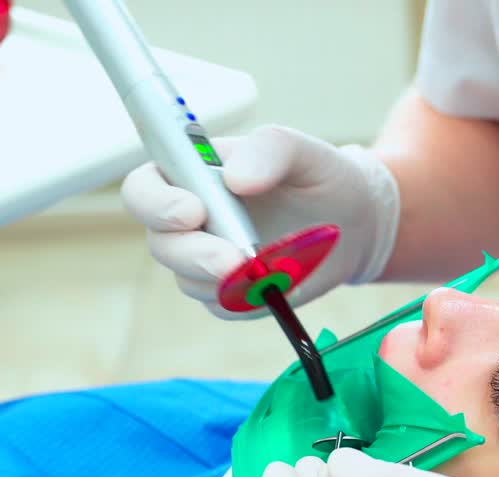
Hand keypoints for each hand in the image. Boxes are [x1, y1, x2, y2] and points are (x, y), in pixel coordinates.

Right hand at [120, 125, 399, 318]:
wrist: (355, 224)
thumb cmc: (323, 177)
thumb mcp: (305, 151)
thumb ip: (270, 149)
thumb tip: (235, 178)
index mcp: (193, 174)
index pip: (144, 187)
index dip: (156, 203)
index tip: (193, 211)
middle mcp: (191, 218)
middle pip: (162, 244)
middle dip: (194, 255)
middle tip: (234, 261)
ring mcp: (206, 258)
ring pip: (189, 280)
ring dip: (225, 281)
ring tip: (270, 270)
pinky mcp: (229, 293)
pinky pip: (223, 305)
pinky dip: (248, 299)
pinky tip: (279, 283)